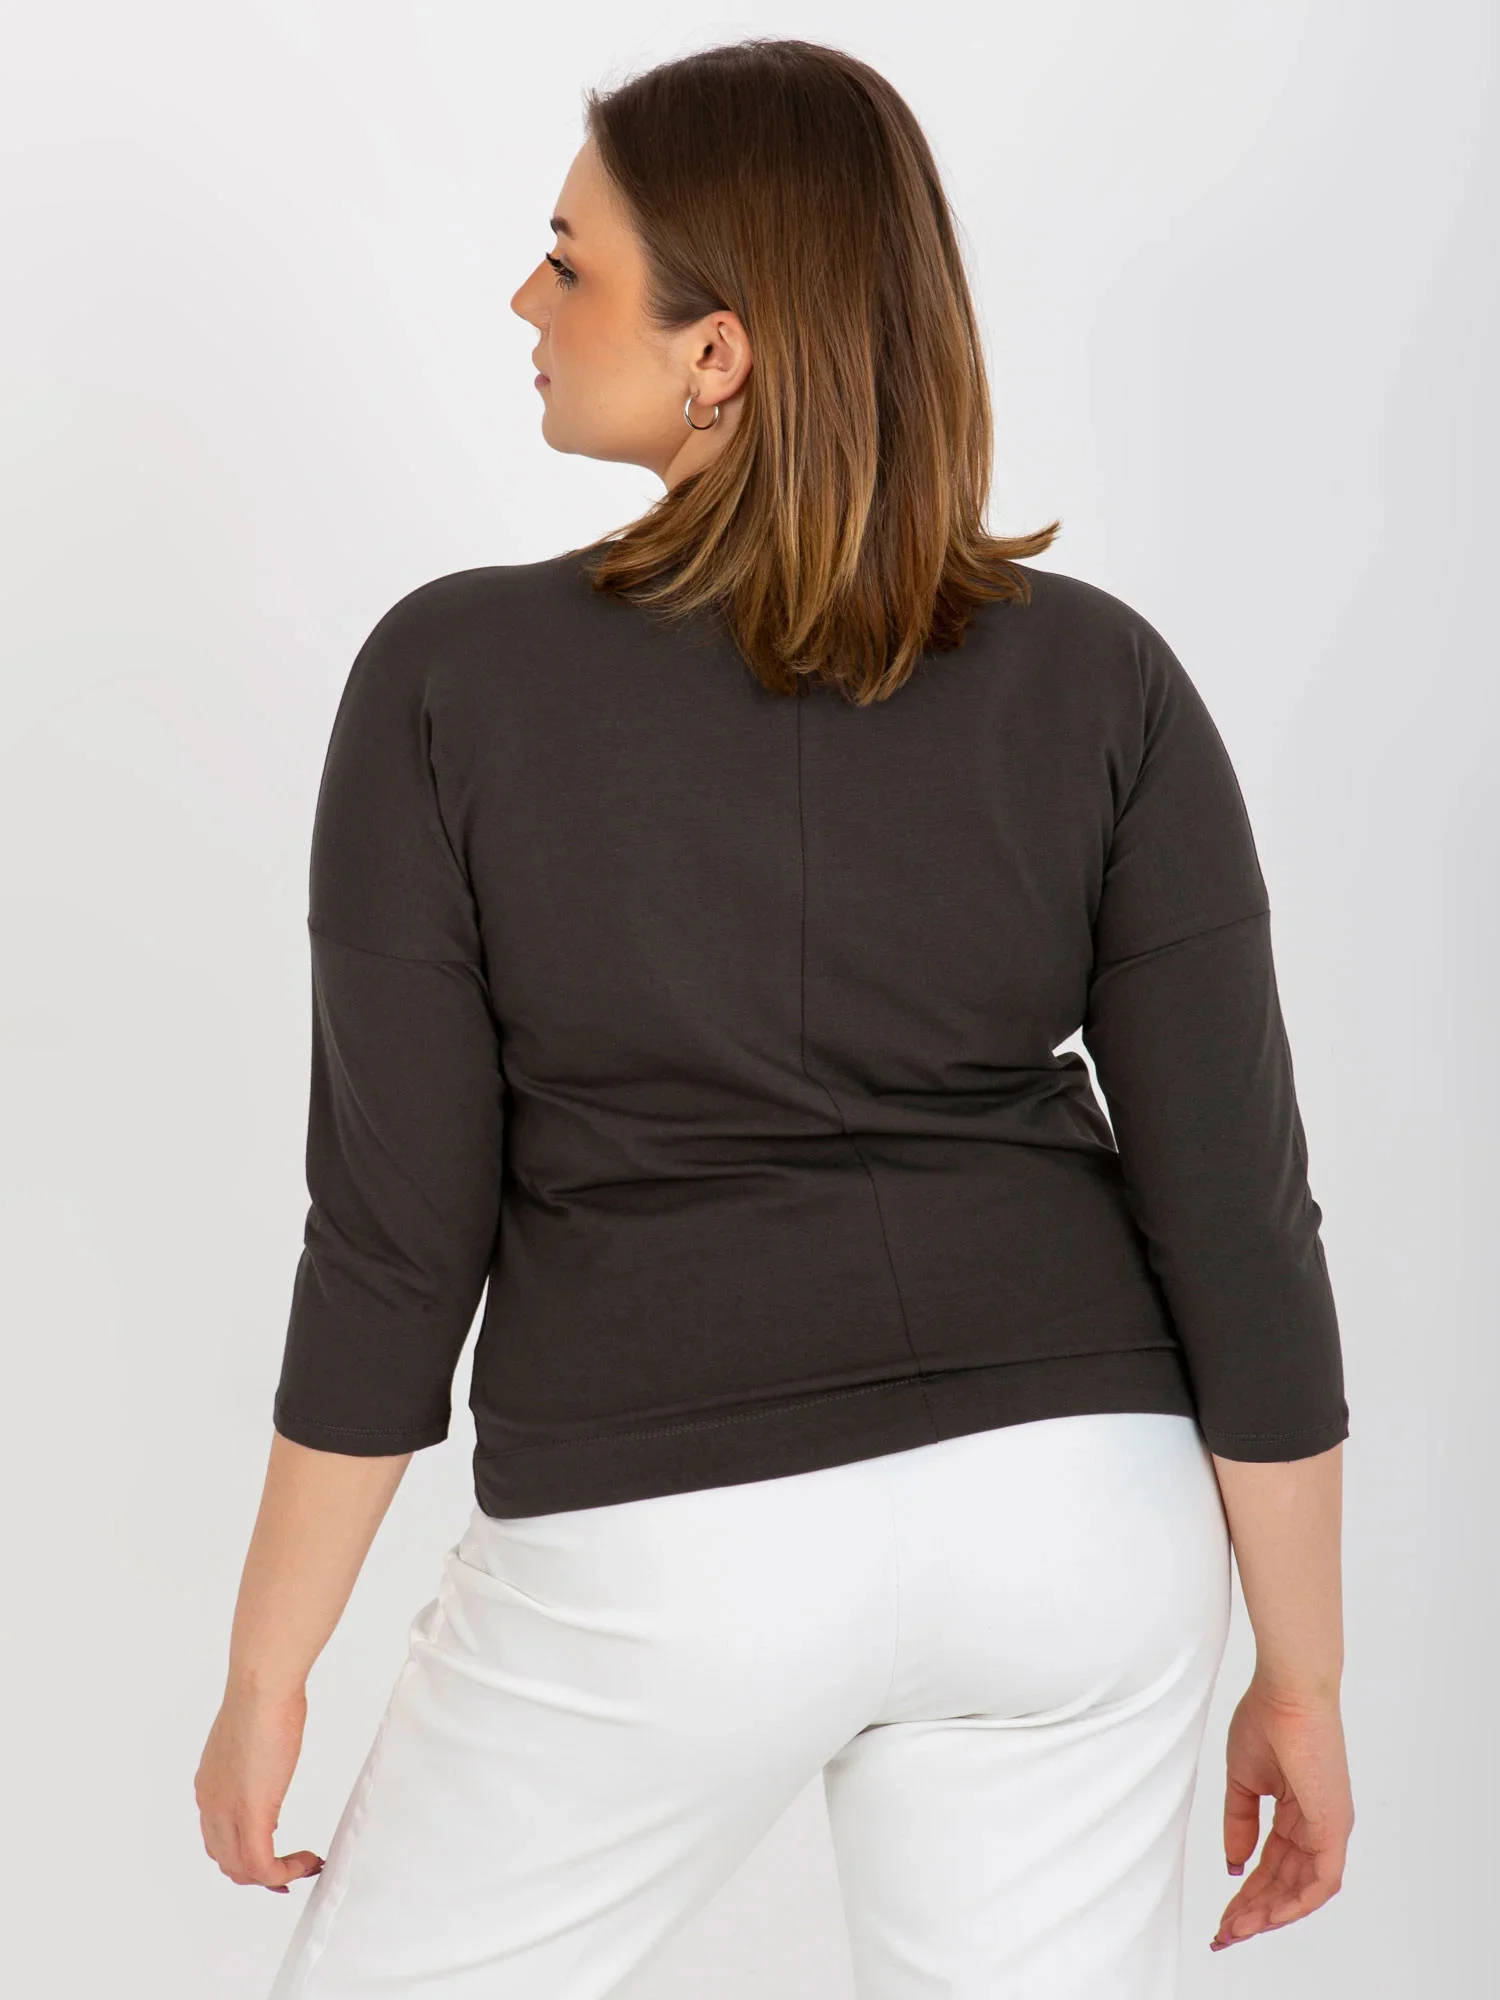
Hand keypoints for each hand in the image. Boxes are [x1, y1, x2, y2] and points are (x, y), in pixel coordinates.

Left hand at [195, 1683, 323, 1891]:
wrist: (262, 1685)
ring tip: (306, 1863)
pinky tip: (309, 1860)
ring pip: (242, 1871)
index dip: (245, 1854)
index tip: (277, 1853)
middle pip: (227, 1862)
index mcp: (209, 1786)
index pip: (218, 1838)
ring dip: (276, 1876)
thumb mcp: (253, 1737)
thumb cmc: (264, 1696)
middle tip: (294, 1869)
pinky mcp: (251, 1814)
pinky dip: (285, 1873)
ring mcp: (226, 1812)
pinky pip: (262, 1866)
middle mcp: (211, 1804)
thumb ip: (254, 1760)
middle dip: (262, 1873)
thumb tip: (269, 1763)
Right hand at [1210, 1678, 1352, 1950]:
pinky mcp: (1334, 1827)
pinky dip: (1294, 1904)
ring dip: (1268, 1914)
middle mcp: (1318, 1826)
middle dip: (1252, 1913)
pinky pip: (1320, 1882)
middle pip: (1284, 1884)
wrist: (1286, 1691)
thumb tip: (1234, 1864)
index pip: (1272, 1865)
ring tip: (1235, 1929)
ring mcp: (1329, 1828)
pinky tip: (1266, 1917)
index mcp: (1298, 1812)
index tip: (1222, 1914)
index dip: (1246, 1893)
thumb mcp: (1243, 1780)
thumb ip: (1239, 1823)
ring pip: (1302, 1891)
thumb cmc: (1266, 1719)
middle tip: (1223, 1934)